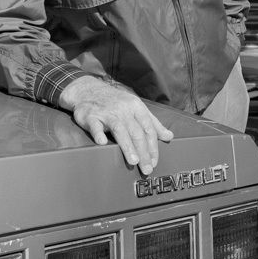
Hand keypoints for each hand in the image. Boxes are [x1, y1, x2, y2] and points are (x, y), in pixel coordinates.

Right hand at [59, 77, 173, 174]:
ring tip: (134, 161)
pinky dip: (98, 134)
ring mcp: (107, 112)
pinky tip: (102, 143)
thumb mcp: (136, 108)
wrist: (88, 90)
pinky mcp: (91, 116)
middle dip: (143, 152)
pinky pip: (95, 126)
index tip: (154, 162)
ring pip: (120, 130)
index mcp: (136, 107)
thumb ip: (153, 123)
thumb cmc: (116, 102)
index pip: (148, 128)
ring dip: (127, 146)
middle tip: (147, 168)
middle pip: (136, 132)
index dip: (153, 146)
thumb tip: (169, 136)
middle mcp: (123, 109)